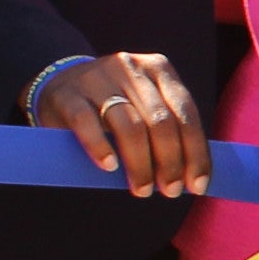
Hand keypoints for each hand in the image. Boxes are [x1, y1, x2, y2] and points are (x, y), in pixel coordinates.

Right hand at [34, 48, 210, 197]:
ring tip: (143, 189)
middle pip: (160, 120)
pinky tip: (110, 166)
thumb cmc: (114, 106)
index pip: (185, 112)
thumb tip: (193, 175)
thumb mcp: (144, 105)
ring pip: (128, 125)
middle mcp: (130, 68)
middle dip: (170, 161)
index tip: (198, 184)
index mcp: (158, 68)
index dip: (195, 151)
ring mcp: (97, 78)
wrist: (61, 86)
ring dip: (140, 163)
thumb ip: (168, 128)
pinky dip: (100, 147)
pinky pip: (86, 122)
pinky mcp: (68, 95)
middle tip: (171, 191)